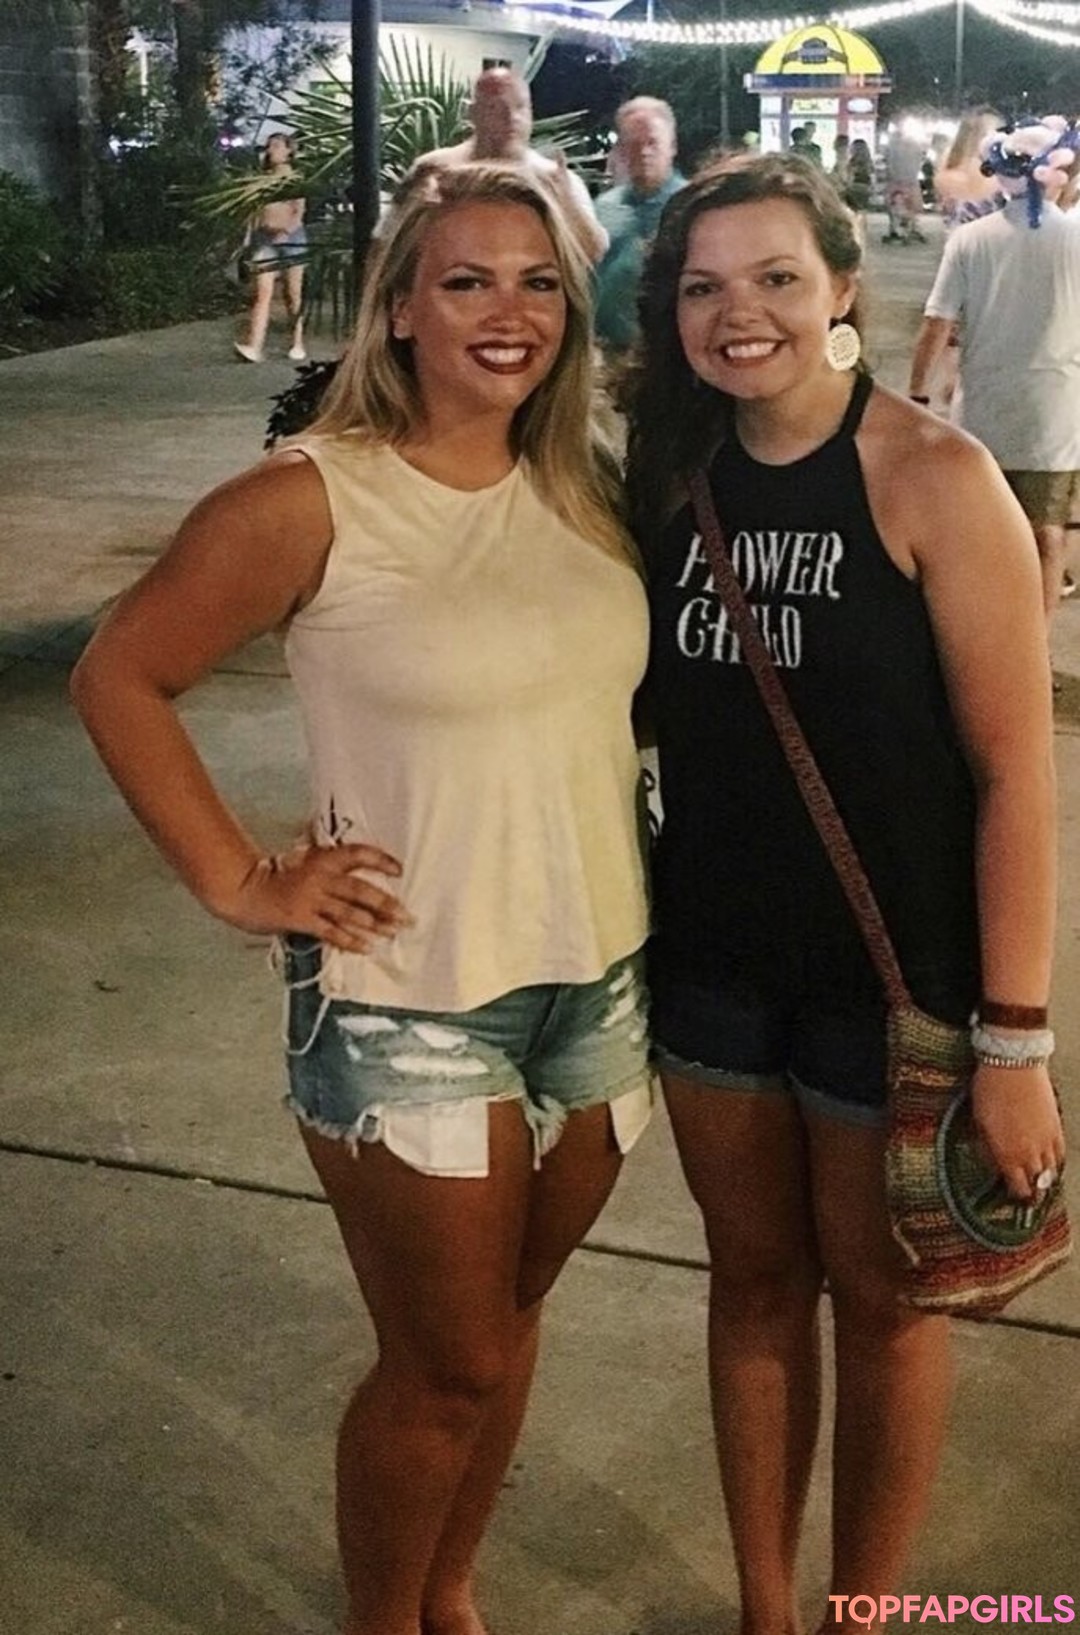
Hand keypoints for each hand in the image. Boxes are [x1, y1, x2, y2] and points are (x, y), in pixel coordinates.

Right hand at [220, 842, 412, 952]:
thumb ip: (328, 866)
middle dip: (386, 904)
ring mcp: (311, 898)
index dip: (380, 860)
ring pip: (349, 913)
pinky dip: (351, 940)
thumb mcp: (303, 861)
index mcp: (322, 858)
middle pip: (360, 890)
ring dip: (374, 925)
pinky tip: (367, 947)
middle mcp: (320, 876)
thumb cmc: (275, 876)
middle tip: (406, 916)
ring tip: (392, 933)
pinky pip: (332, 931)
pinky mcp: (302, 918)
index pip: (358, 854)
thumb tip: (357, 876)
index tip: (399, 869)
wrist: (243, 889)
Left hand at [971, 1062, 1065, 1199]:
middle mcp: (1030, 1153)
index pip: (1018, 1188)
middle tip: (1028, 1196)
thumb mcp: (978, 1123)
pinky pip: (1060, 1153)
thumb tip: (995, 1165)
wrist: (1014, 1065)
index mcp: (1008, 1154)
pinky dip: (1056, 1161)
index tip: (1013, 1197)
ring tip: (1039, 1182)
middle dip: (1032, 1192)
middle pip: (1037, 1184)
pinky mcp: (1056, 1126)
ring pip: (1051, 1171)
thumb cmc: (989, 1091)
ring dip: (1045, 1178)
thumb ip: (988, 1149)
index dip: (1016, 1195)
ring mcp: (1046, 1140)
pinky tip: (1051, 1163)